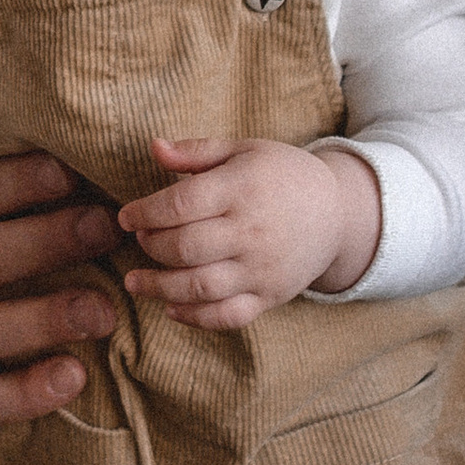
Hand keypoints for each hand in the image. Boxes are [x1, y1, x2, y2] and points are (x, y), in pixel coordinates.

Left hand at [119, 136, 382, 321]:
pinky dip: (195, 318)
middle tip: (141, 240)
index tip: (126, 217)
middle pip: (185, 247)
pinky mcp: (270, 297)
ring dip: (160, 288)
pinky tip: (171, 308)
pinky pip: (228, 316)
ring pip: (200, 287)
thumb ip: (196, 151)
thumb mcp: (244, 150)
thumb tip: (153, 147)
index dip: (145, 212)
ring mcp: (262, 269)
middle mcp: (251, 232)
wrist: (337, 213)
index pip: (181, 204)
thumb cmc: (282, 175)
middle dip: (152, 246)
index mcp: (242, 189)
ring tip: (135, 282)